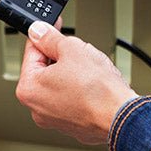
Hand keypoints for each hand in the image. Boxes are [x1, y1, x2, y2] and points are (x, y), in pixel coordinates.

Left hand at [16, 21, 137, 144]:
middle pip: (46, 69)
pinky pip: (72, 98)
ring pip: (61, 83)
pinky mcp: (72, 124)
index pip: (32, 52)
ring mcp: (54, 119)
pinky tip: (95, 85)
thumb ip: (50, 38)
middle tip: (79, 52)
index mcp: (28, 89)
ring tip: (92, 71)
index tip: (52, 26)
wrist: (121, 116)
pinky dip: (82, 89)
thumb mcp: (71, 49)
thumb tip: (38, 31)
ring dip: (73, 72)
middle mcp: (37, 108)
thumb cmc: (97, 89)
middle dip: (62, 56)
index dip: (44, 35)